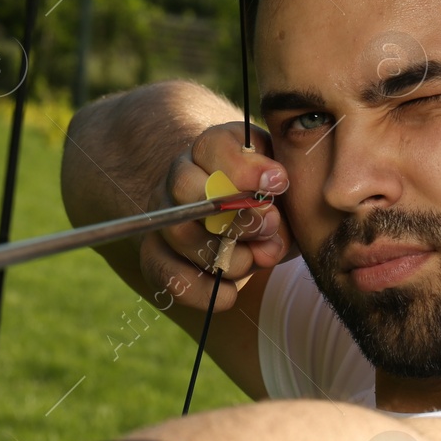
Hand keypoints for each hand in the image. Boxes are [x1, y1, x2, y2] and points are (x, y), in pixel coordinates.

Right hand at [147, 121, 292, 310]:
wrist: (247, 222)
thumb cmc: (272, 200)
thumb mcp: (285, 192)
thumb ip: (282, 206)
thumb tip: (268, 236)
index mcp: (212, 149)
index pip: (213, 147)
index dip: (245, 169)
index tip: (279, 184)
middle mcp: (179, 178)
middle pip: (186, 189)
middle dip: (234, 215)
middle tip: (269, 228)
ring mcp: (164, 216)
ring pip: (179, 232)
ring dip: (225, 255)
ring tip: (256, 260)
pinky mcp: (155, 255)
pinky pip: (164, 273)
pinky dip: (200, 291)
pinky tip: (230, 293)